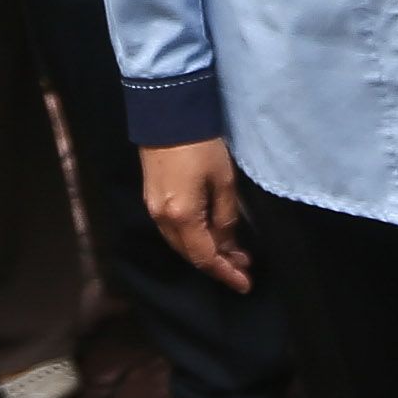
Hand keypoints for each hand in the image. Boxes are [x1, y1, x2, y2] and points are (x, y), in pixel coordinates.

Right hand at [140, 137, 252, 291]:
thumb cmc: (200, 145)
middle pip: (191, 254)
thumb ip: (226, 217)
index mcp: (182, 217)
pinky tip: (209, 234)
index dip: (226, 273)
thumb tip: (227, 244)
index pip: (205, 257)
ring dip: (206, 251)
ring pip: (181, 244)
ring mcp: (153, 208)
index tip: (245, 284)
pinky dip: (193, 238)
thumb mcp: (223, 181)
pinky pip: (173, 230)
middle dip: (218, 264)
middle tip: (243, 266)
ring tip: (232, 252)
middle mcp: (163, 219)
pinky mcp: (152, 197)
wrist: (167, 112)